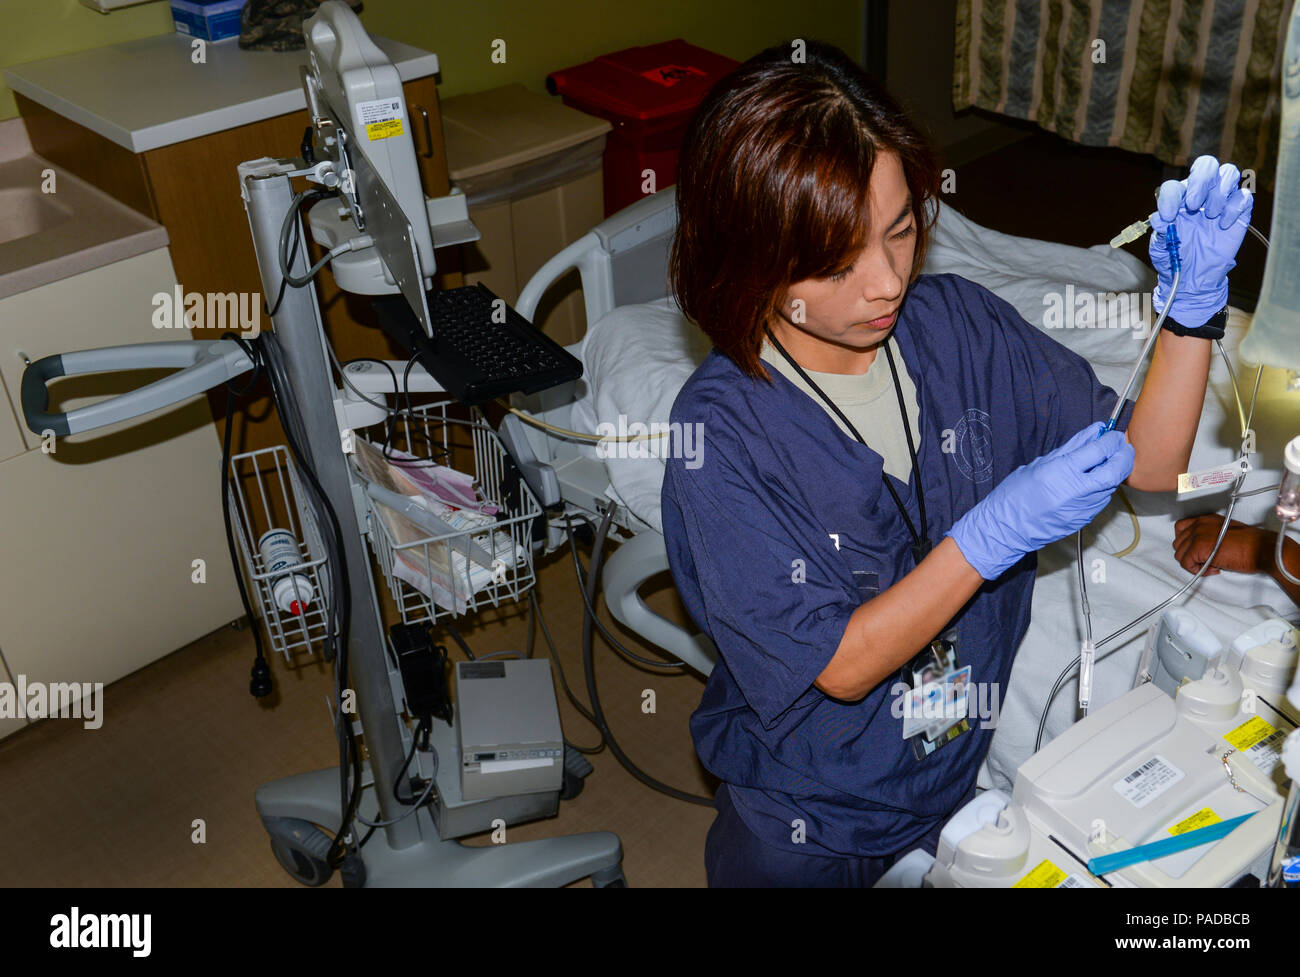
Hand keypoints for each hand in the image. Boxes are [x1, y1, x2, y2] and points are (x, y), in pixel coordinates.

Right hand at [947, 423, 1134, 578]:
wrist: (1007, 527)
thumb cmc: (1016, 494)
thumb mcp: (1040, 464)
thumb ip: (1072, 448)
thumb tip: (1093, 432)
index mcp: (1061, 471)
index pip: (1099, 450)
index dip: (1110, 440)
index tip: (1111, 435)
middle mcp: (1075, 491)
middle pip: (1115, 470)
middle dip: (1124, 456)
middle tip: (1121, 448)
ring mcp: (1082, 508)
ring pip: (1112, 485)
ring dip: (1115, 471)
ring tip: (1107, 462)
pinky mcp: (1084, 519)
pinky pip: (1102, 499)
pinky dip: (1104, 487)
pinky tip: (1094, 481)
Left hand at [1148, 155, 1252, 327]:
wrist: (1193, 277)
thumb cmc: (1175, 258)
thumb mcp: (1161, 247)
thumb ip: (1160, 231)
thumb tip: (1158, 218)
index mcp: (1178, 200)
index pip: (1175, 185)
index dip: (1171, 196)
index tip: (1168, 216)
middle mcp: (1200, 194)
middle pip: (1207, 165)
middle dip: (1200, 181)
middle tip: (1194, 206)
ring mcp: (1220, 201)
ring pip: (1228, 173)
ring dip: (1218, 193)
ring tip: (1210, 216)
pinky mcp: (1238, 212)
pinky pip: (1243, 196)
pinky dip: (1234, 207)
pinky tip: (1223, 225)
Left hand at [1172, 515, 1267, 575]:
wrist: (1262, 549)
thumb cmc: (1250, 544)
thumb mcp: (1224, 533)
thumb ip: (1207, 536)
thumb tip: (1196, 549)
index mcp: (1205, 519)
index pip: (1181, 528)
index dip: (1187, 543)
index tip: (1197, 551)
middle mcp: (1199, 524)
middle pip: (1178, 543)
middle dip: (1190, 555)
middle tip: (1207, 561)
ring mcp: (1197, 535)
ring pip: (1180, 555)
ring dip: (1193, 564)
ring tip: (1211, 565)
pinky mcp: (1198, 547)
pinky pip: (1186, 563)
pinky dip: (1197, 570)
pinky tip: (1214, 569)